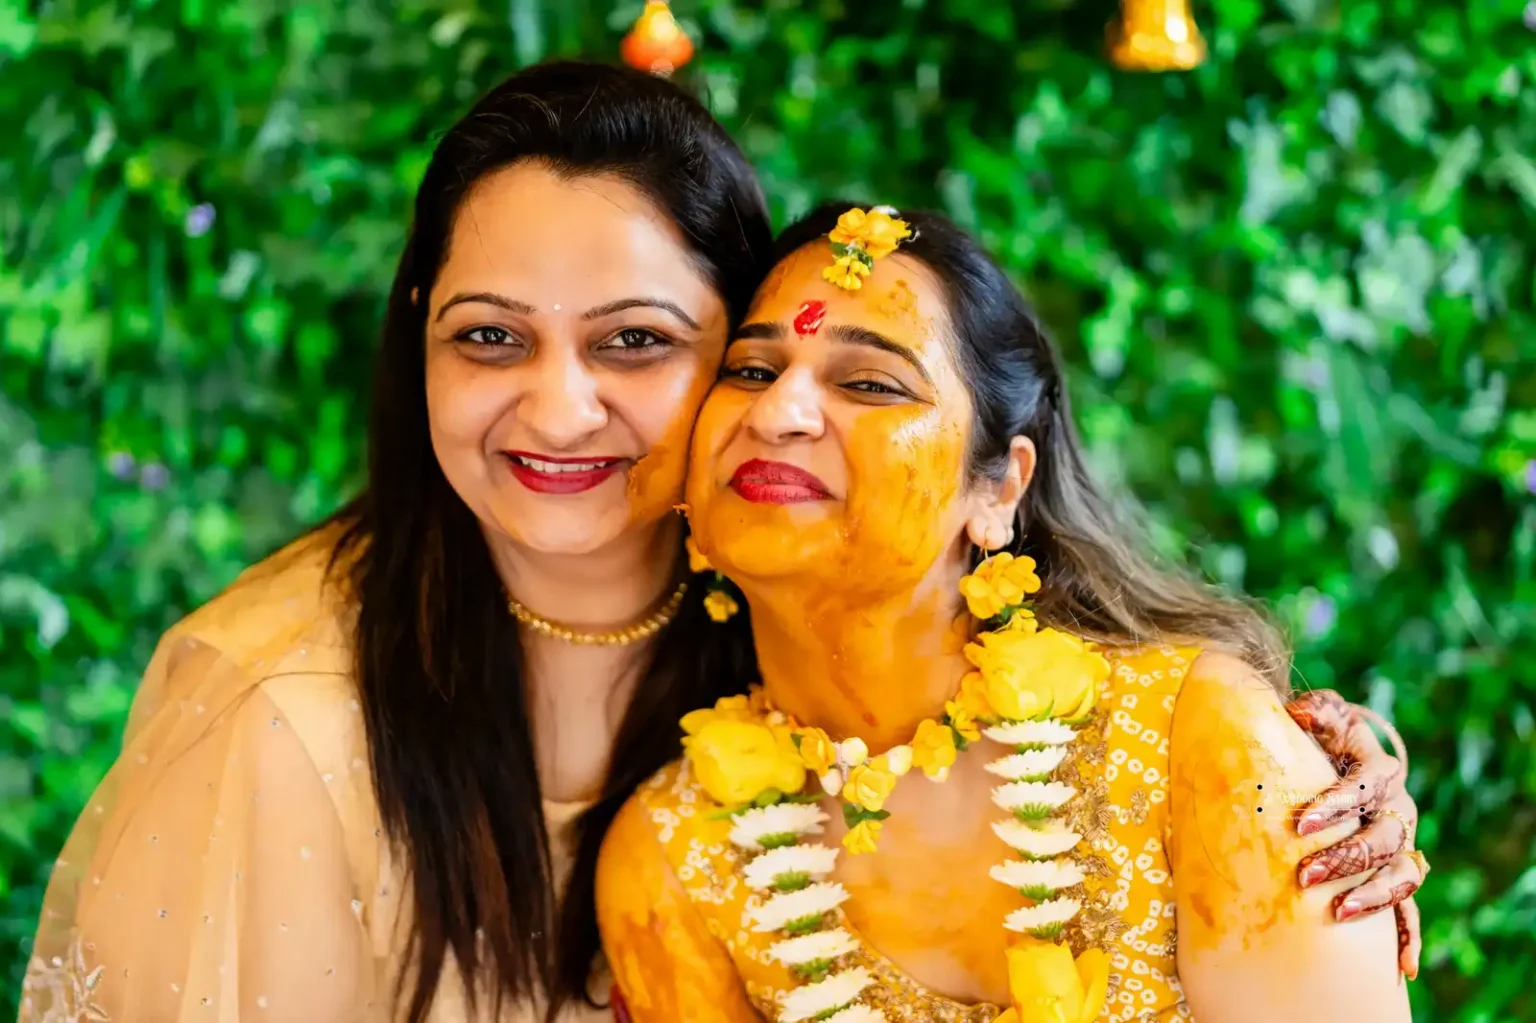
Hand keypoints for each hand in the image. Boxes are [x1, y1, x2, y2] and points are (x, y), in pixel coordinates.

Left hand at [1285, 689, 1425, 979]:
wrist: (1340, 756)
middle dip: (1344, 858)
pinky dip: (1408, 935)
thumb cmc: (1322, 737)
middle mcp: (1398, 810)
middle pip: (1382, 839)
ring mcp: (1401, 845)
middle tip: (1304, 876)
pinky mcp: (1395, 873)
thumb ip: (1315, 710)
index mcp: (1379, 771)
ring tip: (1337, 915)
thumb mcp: (1319, 716)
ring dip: (1372, 897)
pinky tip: (1403, 967)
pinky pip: (1410, 908)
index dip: (1335, 803)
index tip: (1300, 821)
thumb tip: (1298, 711)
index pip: (1364, 786)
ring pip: (1402, 876)